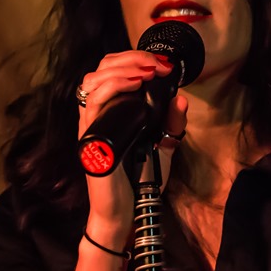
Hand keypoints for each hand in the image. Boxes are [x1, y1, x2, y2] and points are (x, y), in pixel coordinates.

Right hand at [77, 51, 187, 248]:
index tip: (163, 65)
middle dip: (133, 58)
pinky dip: (114, 86)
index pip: (111, 71)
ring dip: (124, 67)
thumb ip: (170, 124)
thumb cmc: (138, 181)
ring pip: (94, 79)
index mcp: (110, 111)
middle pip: (101, 68)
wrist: (126, 212)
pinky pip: (93, 102)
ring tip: (148, 70)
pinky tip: (134, 83)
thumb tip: (180, 97)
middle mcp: (96, 114)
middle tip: (159, 65)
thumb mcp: (162, 147)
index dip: (134, 59)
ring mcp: (90, 124)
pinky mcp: (90, 137)